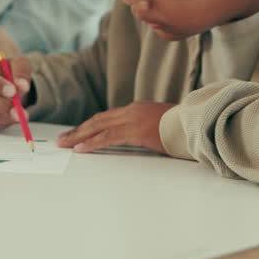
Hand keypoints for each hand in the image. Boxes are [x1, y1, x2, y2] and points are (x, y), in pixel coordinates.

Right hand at [0, 56, 32, 131]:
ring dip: (3, 116)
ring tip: (18, 113)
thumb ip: (22, 72)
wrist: (3, 85)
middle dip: (2, 104)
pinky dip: (0, 123)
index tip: (13, 91)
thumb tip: (23, 86)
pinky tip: (10, 117)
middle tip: (19, 108)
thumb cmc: (8, 73)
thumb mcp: (18, 65)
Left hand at [56, 102, 175, 153]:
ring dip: (79, 137)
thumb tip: (139, 139)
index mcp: (136, 109)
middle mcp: (131, 111)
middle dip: (78, 130)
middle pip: (97, 121)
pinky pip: (108, 137)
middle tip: (62, 139)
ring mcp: (132, 119)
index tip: (76, 134)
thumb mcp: (160, 127)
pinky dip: (92, 143)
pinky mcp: (135, 131)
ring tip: (64, 144)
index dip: (89, 126)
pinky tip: (81, 149)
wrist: (196, 123)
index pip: (106, 117)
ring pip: (98, 127)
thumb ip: (146, 130)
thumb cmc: (183, 128)